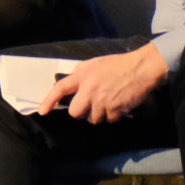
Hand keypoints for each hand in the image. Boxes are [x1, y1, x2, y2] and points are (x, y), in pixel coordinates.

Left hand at [38, 43, 167, 122]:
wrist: (141, 69)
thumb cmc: (117, 65)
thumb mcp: (94, 64)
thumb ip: (79, 74)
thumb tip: (68, 87)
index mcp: (83, 76)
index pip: (60, 88)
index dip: (49, 100)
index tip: (42, 111)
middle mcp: (90, 90)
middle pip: (75, 113)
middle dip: (81, 112)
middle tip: (90, 104)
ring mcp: (103, 102)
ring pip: (93, 119)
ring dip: (98, 114)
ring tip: (107, 101)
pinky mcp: (115, 110)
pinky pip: (109, 120)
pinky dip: (112, 116)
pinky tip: (118, 104)